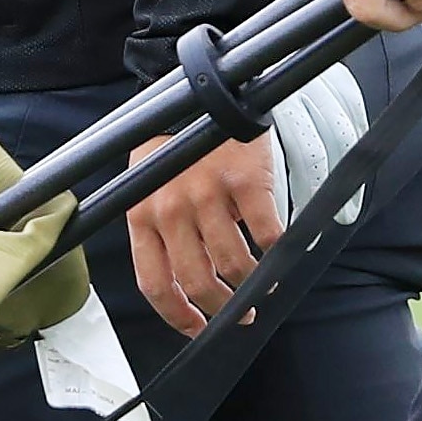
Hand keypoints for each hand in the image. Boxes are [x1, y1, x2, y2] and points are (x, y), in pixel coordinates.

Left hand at [125, 133, 282, 336]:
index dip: (178, 316)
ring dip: (253, 283)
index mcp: (142, 214)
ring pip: (234, 263)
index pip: (155, 284)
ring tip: (263, 284)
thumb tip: (184, 284)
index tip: (197, 328)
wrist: (204, 92)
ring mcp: (207, 193)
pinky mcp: (242, 179)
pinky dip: (277, 251)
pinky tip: (278, 252)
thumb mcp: (151, 186)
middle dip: (223, 308)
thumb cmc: (177, 144)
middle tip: (241, 313)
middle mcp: (171, 208)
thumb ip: (160, 229)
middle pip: (197, 281)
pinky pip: (266, 232)